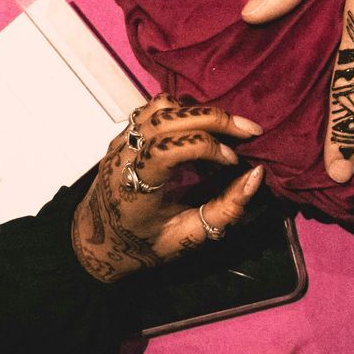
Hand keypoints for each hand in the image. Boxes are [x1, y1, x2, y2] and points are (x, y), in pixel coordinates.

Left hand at [71, 96, 266, 282]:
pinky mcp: (123, 136)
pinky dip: (183, 112)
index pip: (168, 147)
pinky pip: (154, 110)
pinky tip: (201, 129)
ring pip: (161, 106)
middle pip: (168, 116)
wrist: (97, 244)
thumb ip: (224, 210)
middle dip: (215, 118)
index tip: (233, 162)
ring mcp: (120, 142)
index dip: (207, 147)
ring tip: (226, 129)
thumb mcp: (187, 239)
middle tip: (250, 130)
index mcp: (134, 186)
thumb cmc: (141, 247)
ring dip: (199, 112)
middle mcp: (123, 156)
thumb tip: (256, 176)